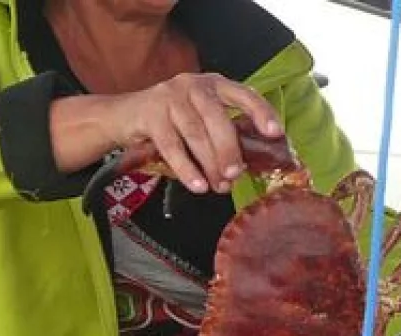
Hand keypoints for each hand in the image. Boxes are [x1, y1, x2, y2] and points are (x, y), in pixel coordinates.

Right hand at [106, 73, 281, 195]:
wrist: (124, 116)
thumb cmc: (172, 122)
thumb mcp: (200, 119)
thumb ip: (222, 134)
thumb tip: (245, 167)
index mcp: (214, 85)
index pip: (243, 94)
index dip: (260, 112)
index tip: (275, 132)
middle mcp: (194, 85)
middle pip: (217, 117)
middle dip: (229, 149)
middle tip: (236, 175)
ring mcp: (170, 97)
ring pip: (195, 133)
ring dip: (209, 164)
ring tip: (218, 186)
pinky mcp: (150, 114)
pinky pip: (172, 146)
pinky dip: (186, 169)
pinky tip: (197, 185)